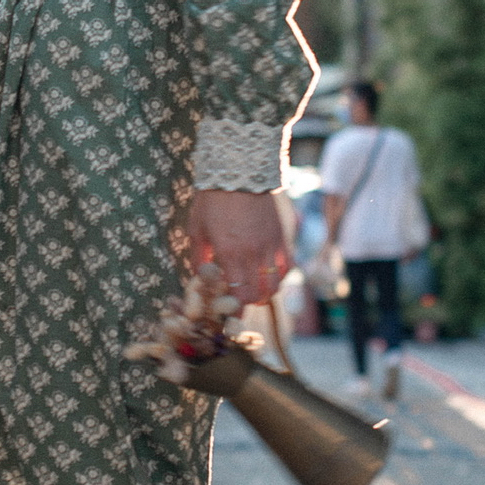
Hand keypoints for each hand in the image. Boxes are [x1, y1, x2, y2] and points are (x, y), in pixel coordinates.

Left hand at [188, 189, 289, 307]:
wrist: (240, 171)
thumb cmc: (212, 199)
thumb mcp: (197, 229)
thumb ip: (199, 258)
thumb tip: (201, 277)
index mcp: (230, 254)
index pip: (239, 296)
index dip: (234, 309)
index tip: (228, 314)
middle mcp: (254, 254)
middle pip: (259, 295)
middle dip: (248, 304)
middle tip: (239, 302)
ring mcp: (271, 246)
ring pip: (276, 284)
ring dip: (265, 292)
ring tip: (254, 290)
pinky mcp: (281, 237)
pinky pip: (287, 266)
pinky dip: (280, 276)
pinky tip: (269, 275)